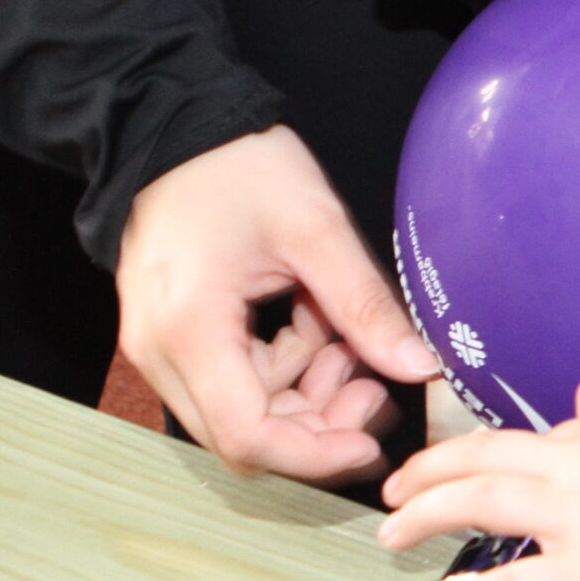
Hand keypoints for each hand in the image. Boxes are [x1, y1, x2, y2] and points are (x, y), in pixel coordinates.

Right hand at [116, 126, 437, 483]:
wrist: (174, 127)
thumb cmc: (237, 166)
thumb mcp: (315, 229)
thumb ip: (366, 305)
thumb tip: (419, 367)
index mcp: (189, 329)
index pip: (249, 436)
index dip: (316, 453)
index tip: (371, 440)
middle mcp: (161, 352)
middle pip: (244, 434)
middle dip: (319, 425)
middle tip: (375, 384)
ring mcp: (162, 347)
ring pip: (242, 412)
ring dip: (307, 394)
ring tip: (351, 341)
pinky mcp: (175, 336)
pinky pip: (234, 380)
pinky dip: (284, 369)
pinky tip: (317, 326)